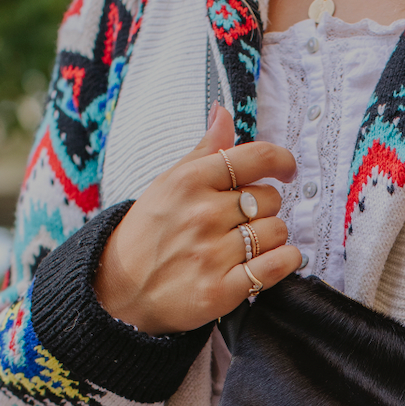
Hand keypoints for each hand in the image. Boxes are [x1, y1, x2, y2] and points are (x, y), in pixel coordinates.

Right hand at [93, 105, 299, 333]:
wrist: (118, 292)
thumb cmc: (147, 234)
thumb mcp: (167, 184)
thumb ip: (203, 151)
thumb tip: (224, 113)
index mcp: (190, 181)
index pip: (257, 157)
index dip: (282, 161)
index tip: (286, 170)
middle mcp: (202, 214)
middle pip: (270, 198)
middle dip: (263, 208)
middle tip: (241, 221)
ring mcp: (212, 254)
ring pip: (277, 231)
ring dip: (270, 238)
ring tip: (246, 245)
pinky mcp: (221, 290)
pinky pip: (278, 265)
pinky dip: (285, 261)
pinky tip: (272, 261)